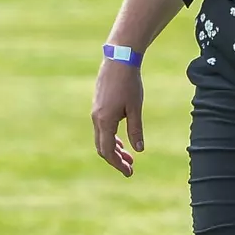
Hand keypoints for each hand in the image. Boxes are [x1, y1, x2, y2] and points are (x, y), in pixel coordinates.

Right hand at [91, 60, 144, 176]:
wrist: (118, 61)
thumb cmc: (129, 84)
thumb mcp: (135, 108)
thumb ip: (135, 129)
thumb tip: (138, 150)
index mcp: (104, 122)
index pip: (107, 151)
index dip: (118, 164)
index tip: (129, 172)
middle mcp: (96, 120)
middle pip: (102, 148)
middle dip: (116, 159)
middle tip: (130, 168)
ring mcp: (95, 113)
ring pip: (101, 139)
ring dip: (114, 149)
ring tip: (129, 157)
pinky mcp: (98, 108)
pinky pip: (102, 129)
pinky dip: (111, 139)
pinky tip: (121, 142)